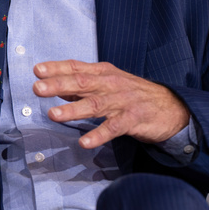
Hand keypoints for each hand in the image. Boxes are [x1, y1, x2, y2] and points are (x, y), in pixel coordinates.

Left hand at [32, 60, 189, 148]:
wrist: (171, 106)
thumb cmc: (133, 93)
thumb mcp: (108, 83)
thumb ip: (83, 86)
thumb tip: (56, 88)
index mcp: (103, 73)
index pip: (76, 67)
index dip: (56, 68)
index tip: (37, 70)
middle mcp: (111, 84)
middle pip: (81, 83)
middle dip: (58, 85)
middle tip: (38, 88)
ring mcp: (122, 101)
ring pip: (94, 104)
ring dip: (73, 110)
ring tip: (53, 114)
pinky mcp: (133, 119)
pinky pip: (114, 128)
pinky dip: (99, 135)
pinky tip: (85, 142)